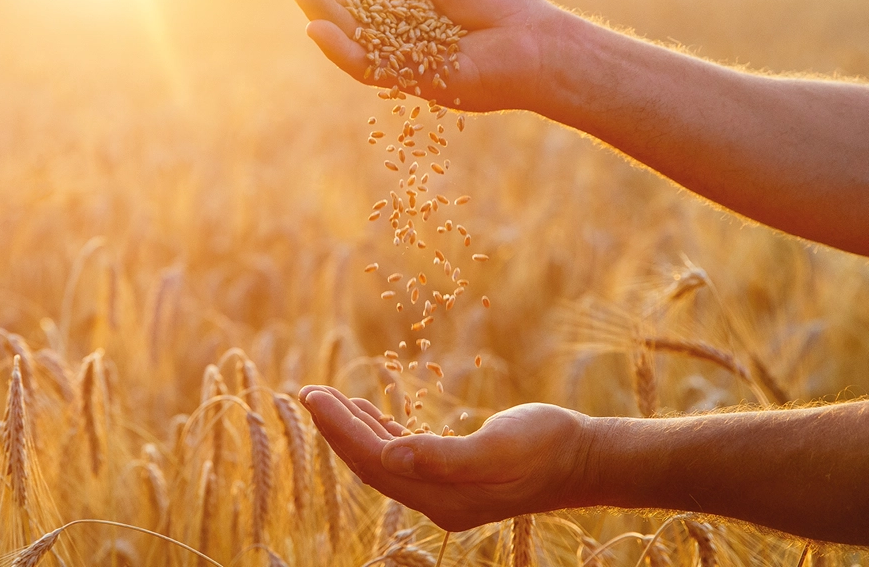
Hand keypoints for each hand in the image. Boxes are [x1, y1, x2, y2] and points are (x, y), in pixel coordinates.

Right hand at [288, 0, 559, 112]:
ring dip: (325, 18)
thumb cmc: (501, 0)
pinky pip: (367, 68)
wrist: (531, 42)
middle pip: (356, 16)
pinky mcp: (410, 83)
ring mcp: (407, 60)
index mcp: (417, 7)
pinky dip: (341, 51)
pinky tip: (317, 29)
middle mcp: (408, 35)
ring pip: (355, 40)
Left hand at [299, 385, 592, 531]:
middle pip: (368, 463)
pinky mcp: (453, 474)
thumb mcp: (496, 449)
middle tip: (308, 391)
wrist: (582, 458)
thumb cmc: (545, 446)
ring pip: (382, 459)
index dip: (338, 428)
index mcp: (439, 496)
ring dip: (353, 428)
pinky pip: (403, 455)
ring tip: (329, 398)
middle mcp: (434, 499)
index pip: (371, 461)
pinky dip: (380, 432)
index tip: (311, 395)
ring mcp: (443, 489)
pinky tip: (370, 412)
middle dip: (335, 428)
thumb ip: (441, 457)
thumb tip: (388, 457)